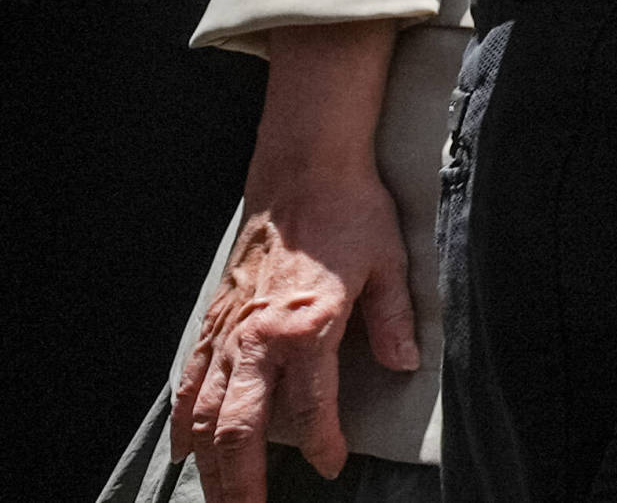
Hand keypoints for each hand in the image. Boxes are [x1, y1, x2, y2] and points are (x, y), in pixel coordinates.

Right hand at [174, 163, 419, 500]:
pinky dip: (183, 421)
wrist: (303, 172)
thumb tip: (407, 363)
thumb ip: (394, 321)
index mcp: (309, 326)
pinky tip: (184, 450)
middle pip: (240, 427)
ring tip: (219, 499)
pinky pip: (188, 382)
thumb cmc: (350, 215)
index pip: (313, 407)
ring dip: (209, 464)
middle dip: (243, 480)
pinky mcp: (213, 321)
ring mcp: (230, 331)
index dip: (322, 444)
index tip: (332, 466)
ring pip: (206, 414)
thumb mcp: (390, 263)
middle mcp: (260, 336)